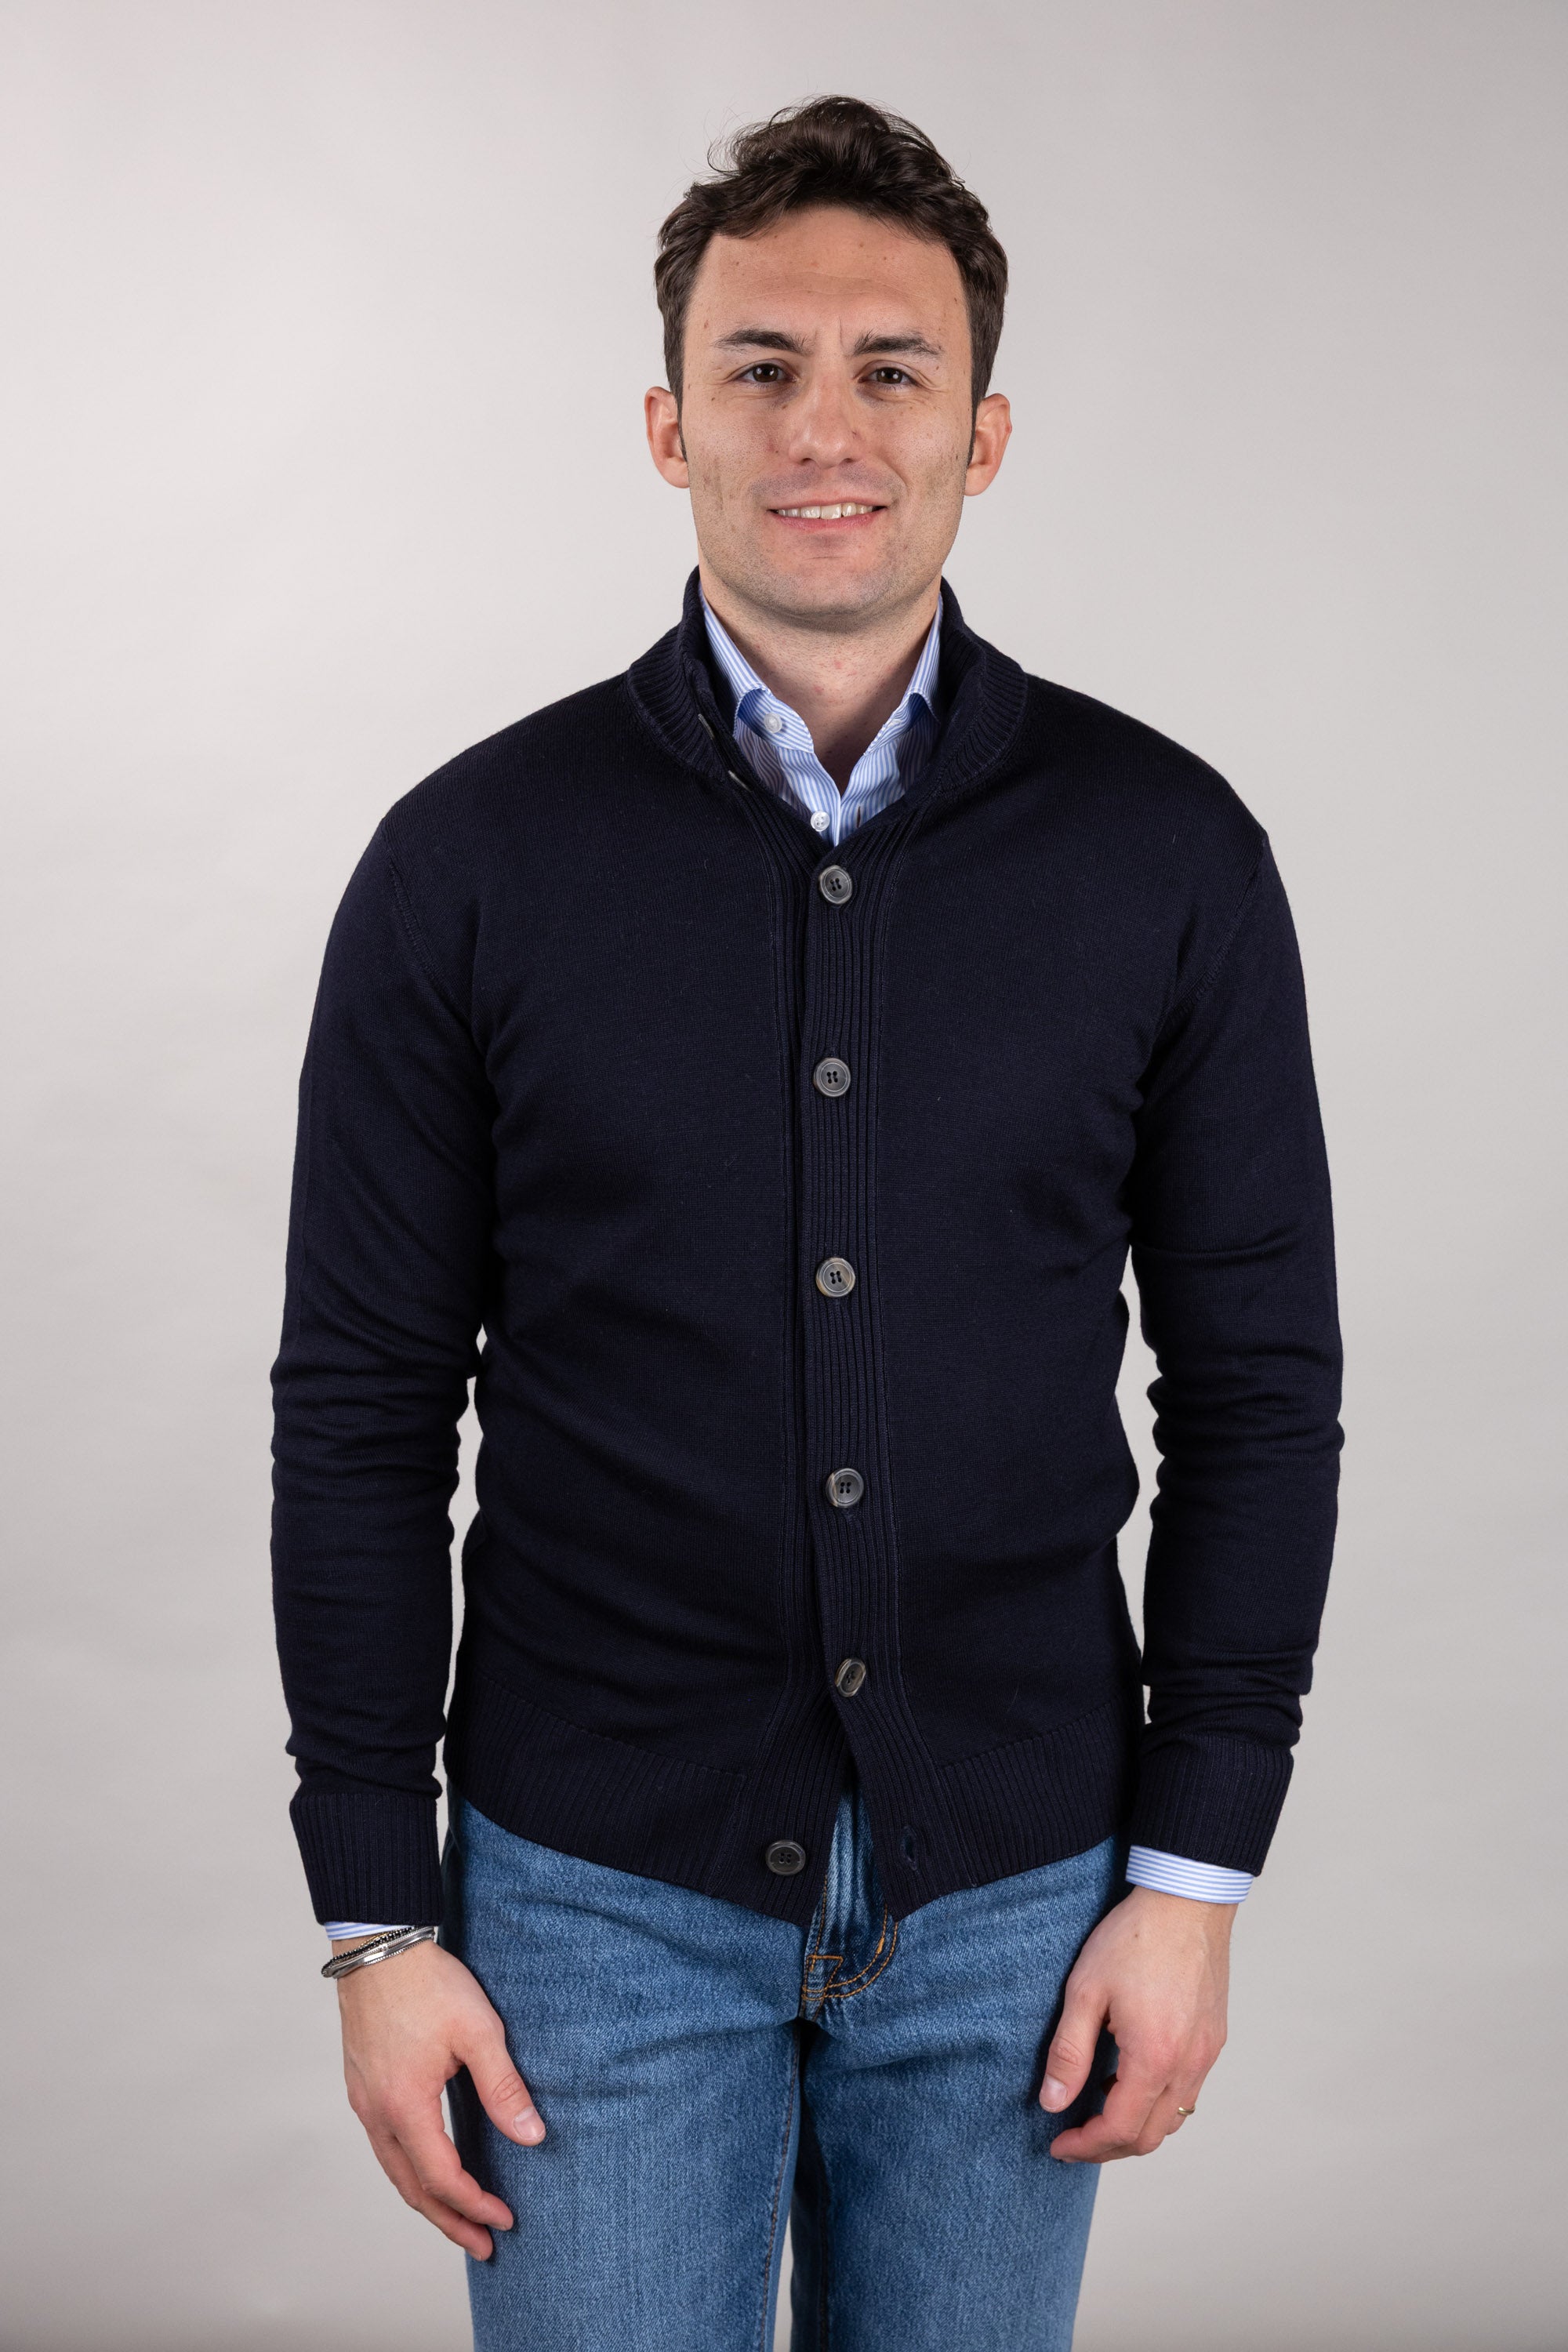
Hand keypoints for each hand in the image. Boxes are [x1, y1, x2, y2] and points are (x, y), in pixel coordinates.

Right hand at [334, 1936, 544, 2256]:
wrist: (378, 1946)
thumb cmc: (427, 1983)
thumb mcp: (479, 2031)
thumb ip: (504, 2088)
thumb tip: (532, 2137)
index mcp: (405, 2106)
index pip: (442, 2178)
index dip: (475, 2205)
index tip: (506, 2219)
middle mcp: (376, 2114)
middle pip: (412, 2189)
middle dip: (449, 2222)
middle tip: (483, 2246)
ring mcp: (364, 2101)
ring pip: (394, 2171)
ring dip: (427, 2201)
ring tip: (458, 2219)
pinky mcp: (362, 2086)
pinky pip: (384, 2147)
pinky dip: (410, 2171)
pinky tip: (429, 2168)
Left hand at [1040, 1886, 1233, 2160]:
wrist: (1187, 1900)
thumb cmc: (1135, 1938)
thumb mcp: (1086, 1989)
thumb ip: (1068, 2051)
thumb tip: (1053, 2102)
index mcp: (1154, 2058)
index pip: (1118, 2130)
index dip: (1085, 2146)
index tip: (1058, 2145)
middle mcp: (1187, 2066)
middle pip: (1149, 2138)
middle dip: (1107, 2147)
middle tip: (1074, 2138)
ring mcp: (1206, 2055)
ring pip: (1172, 2120)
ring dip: (1135, 2128)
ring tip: (1097, 2109)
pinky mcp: (1214, 2040)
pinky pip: (1188, 2093)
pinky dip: (1157, 2104)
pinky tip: (1129, 2079)